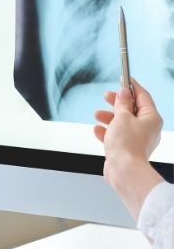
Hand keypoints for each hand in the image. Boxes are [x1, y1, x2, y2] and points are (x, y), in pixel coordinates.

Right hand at [94, 79, 164, 220]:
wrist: (124, 171)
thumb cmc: (127, 144)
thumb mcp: (122, 116)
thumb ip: (121, 103)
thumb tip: (124, 93)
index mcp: (151, 118)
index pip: (142, 95)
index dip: (131, 85)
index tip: (123, 77)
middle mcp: (147, 128)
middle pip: (132, 108)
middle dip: (117, 102)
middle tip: (106, 96)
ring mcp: (137, 139)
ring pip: (123, 122)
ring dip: (109, 116)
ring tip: (97, 114)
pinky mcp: (127, 148)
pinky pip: (116, 135)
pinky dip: (107, 131)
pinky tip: (97, 130)